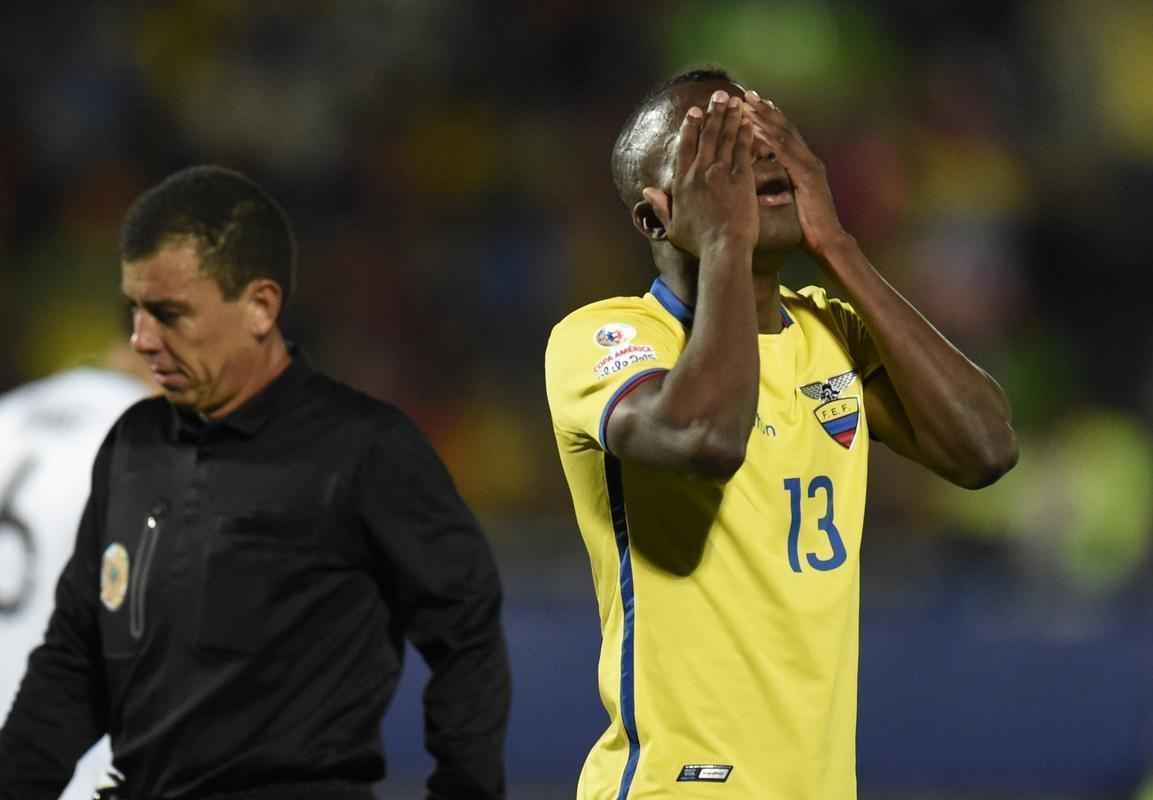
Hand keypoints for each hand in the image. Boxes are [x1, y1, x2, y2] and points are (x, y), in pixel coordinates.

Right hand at [642, 90, 757, 258]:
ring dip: (729, 117)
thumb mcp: (673, 227)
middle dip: (713, 113)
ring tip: (734, 100)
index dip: (690, 127)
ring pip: (724, 137)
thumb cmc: (698, 244)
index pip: (685, 147)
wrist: (723, 249)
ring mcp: (722, 173)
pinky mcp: (742, 178)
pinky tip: (747, 120)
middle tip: (718, 96)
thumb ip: (661, 206)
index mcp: (682, 183)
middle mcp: (700, 172)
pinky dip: (744, 133)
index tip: (694, 112)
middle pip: (706, 135)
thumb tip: (647, 191)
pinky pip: (742, 149)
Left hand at [742, 91, 849, 256]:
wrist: (827, 242)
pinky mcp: (808, 176)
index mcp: (803, 165)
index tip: (751, 104)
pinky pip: (786, 154)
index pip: (784, 136)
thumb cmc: (805, 227)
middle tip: (748, 94)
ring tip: (750, 103)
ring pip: (785, 136)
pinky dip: (771, 139)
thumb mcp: (788, 200)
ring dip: (767, 118)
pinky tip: (757, 129)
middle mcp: (808, 159)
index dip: (768, 119)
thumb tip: (755, 176)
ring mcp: (810, 166)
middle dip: (766, 111)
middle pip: (784, 129)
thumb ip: (776, 184)